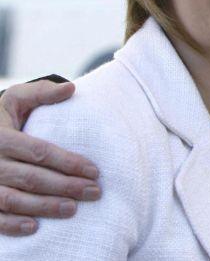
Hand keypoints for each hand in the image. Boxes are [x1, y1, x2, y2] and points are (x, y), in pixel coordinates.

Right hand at [0, 81, 99, 235]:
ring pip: (13, 200)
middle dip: (65, 186)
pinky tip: (35, 227)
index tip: (95, 171)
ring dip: (44, 207)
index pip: (39, 152)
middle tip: (94, 192)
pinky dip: (11, 225)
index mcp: (1, 136)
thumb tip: (71, 88)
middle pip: (30, 178)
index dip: (68, 162)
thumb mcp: (18, 99)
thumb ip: (42, 93)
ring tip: (73, 209)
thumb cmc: (6, 118)